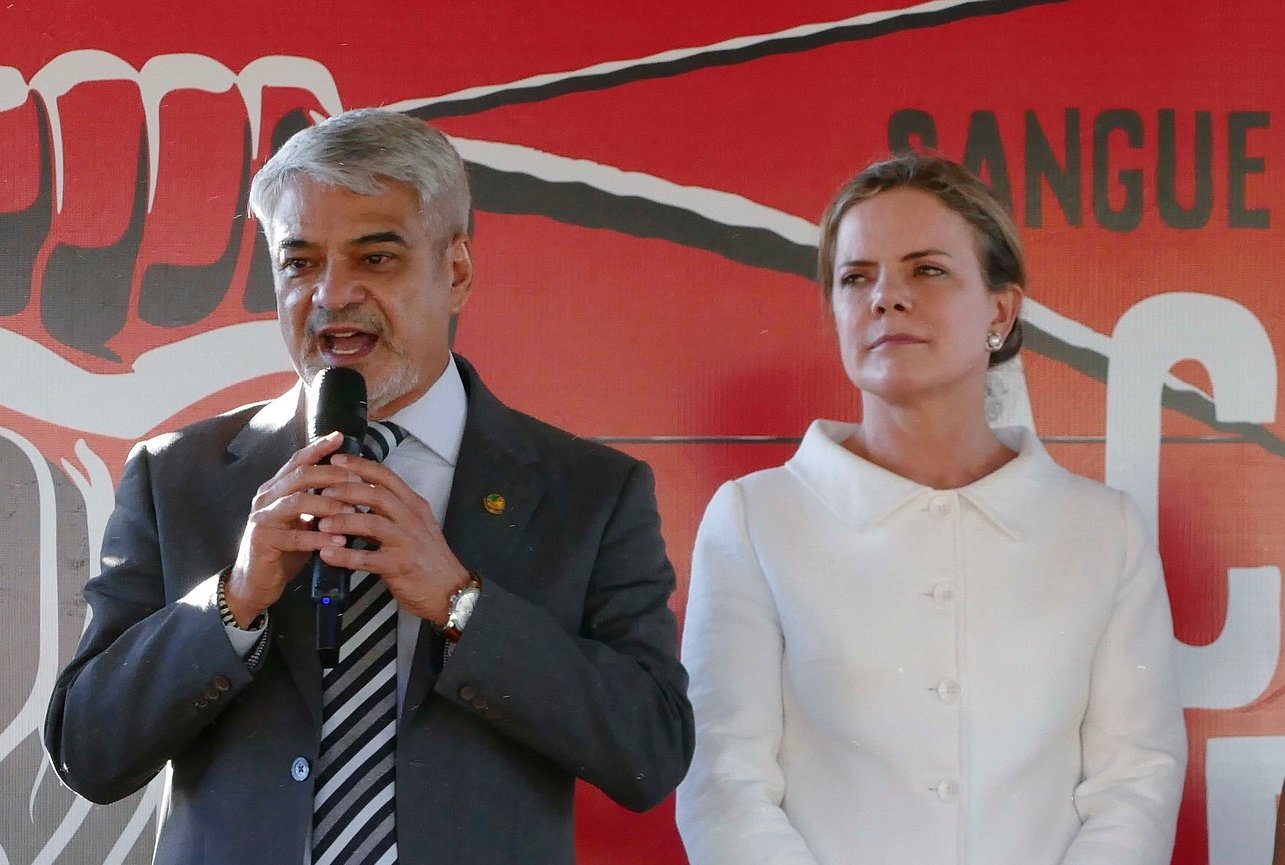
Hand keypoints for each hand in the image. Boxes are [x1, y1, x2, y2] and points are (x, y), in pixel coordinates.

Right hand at [224, 432, 362, 626]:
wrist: (255, 584)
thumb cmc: (285, 550)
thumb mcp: (303, 521)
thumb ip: (318, 502)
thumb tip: (353, 485)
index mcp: (275, 489)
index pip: (297, 461)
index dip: (318, 447)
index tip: (340, 437)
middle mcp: (266, 498)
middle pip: (300, 476)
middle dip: (332, 475)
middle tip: (358, 481)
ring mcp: (261, 518)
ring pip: (298, 502)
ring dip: (329, 506)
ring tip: (354, 513)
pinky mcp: (262, 541)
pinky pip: (295, 536)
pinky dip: (320, 538)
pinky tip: (339, 541)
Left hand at [314, 452, 470, 624]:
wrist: (450, 590)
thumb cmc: (428, 558)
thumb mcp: (414, 526)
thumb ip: (389, 512)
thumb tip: (355, 501)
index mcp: (414, 505)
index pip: (386, 476)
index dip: (360, 466)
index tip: (337, 460)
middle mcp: (412, 519)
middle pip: (377, 494)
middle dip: (346, 490)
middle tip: (323, 491)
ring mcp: (407, 541)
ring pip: (372, 523)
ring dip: (344, 521)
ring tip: (321, 523)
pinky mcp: (400, 565)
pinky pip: (368, 558)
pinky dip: (345, 556)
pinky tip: (327, 554)